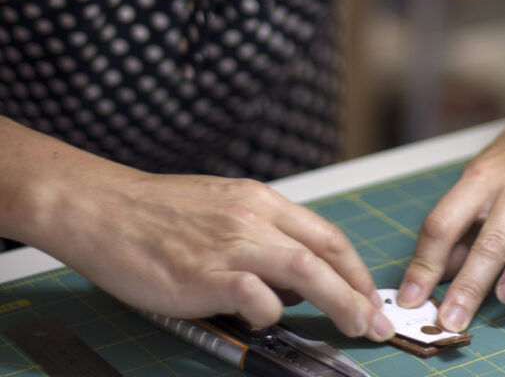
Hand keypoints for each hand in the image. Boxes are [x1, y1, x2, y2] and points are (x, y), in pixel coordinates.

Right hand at [7, 129, 393, 340]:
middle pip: (326, 253)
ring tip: (355, 327)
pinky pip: (258, 298)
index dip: (354, 267)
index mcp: (259, 199)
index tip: (368, 293)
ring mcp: (232, 244)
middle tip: (376, 322)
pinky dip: (271, 314)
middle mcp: (254, 217)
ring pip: (307, 271)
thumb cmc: (156, 212)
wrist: (106, 208)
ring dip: (340, 302)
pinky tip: (266, 321)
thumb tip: (290, 279)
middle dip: (359, 291)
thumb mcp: (219, 205)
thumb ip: (258, 233)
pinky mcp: (208, 275)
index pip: (325, 233)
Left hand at [397, 113, 504, 330]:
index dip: (424, 264)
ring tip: (504, 299)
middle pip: (490, 237)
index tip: (412, 297)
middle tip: (454, 320)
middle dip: (469, 285)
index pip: (444, 222)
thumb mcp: (480, 179)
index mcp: (481, 176)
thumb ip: (460, 227)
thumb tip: (434, 275)